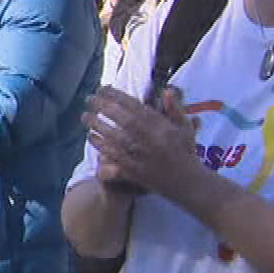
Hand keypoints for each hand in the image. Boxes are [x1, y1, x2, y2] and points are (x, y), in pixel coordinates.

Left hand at [83, 86, 201, 198]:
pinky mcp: (135, 171)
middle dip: (103, 107)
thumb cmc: (186, 152)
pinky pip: (113, 156)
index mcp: (162, 126)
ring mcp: (142, 156)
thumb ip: (175, 108)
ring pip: (115, 137)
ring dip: (97, 125)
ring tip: (85, 116)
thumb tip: (167, 90)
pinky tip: (90, 136)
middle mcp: (151, 139)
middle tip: (89, 99)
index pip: (135, 106)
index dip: (117, 96)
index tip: (103, 88)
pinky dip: (101, 145)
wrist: (189, 184)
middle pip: (122, 119)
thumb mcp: (185, 128)